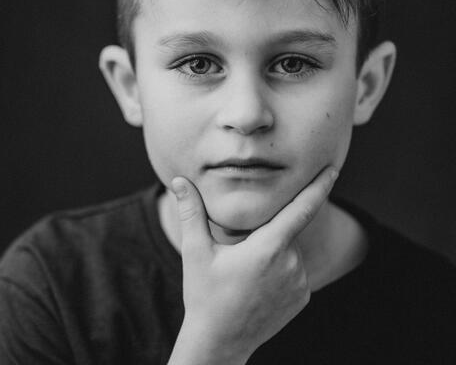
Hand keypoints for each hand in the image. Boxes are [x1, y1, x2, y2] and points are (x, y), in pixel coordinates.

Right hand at [168, 167, 337, 364]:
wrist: (220, 343)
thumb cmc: (205, 296)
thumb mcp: (195, 252)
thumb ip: (191, 212)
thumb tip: (178, 181)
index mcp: (268, 248)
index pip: (302, 208)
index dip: (319, 186)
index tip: (333, 169)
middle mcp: (291, 264)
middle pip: (286, 229)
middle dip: (267, 229)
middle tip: (241, 251)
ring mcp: (300, 283)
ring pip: (291, 248)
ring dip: (273, 248)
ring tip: (246, 272)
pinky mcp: (303, 297)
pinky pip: (296, 268)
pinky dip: (281, 266)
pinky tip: (259, 283)